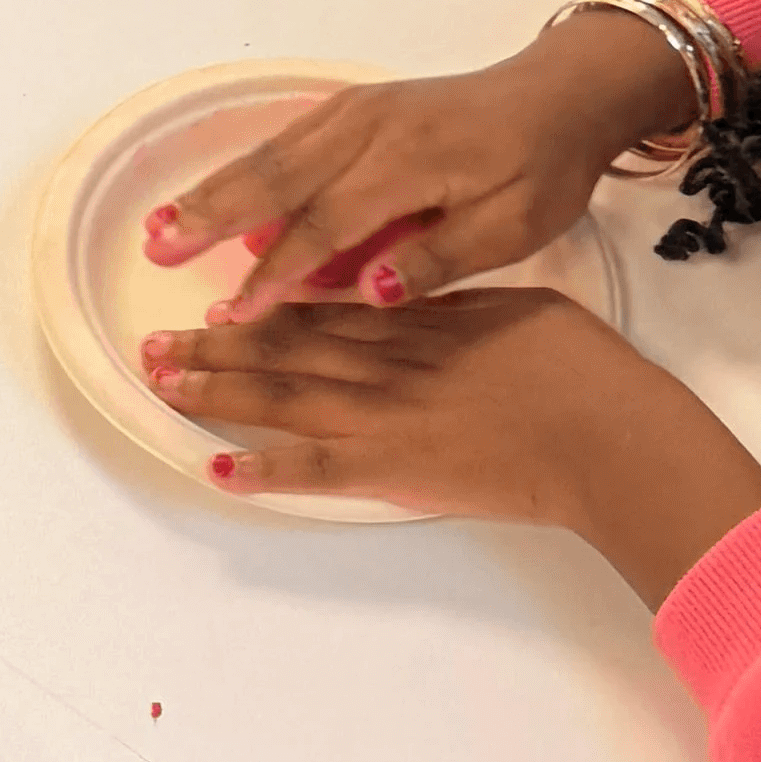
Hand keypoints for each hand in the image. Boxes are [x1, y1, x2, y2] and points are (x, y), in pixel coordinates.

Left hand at [139, 286, 760, 600]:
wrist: (606, 433)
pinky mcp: (395, 473)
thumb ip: (454, 299)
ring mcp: (385, 420)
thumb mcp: (514, 306)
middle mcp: (386, 364)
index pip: (320, 307)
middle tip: (154, 343)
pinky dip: (265, 469)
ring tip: (163, 384)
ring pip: (283, 399)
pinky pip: (316, 472)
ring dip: (219, 392)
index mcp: (415, 319)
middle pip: (284, 350)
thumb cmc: (580, 369)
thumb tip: (416, 288)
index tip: (214, 298)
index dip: (262, 303)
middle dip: (216, 346)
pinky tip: (218, 468)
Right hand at [141, 16, 694, 323]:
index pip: (327, 225)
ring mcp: (360, 110)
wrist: (561, 95)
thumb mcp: (514, 227)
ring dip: (213, 189)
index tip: (236, 313)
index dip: (277, 273)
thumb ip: (438, 259)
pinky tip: (210, 191)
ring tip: (161, 224)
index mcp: (412, 161)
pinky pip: (287, 139)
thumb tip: (368, 292)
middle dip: (213, 217)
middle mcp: (373, 128)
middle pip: (278, 178)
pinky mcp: (357, 106)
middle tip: (158, 251)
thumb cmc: (542, 168)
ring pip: (272, 154)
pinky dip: (243, 166)